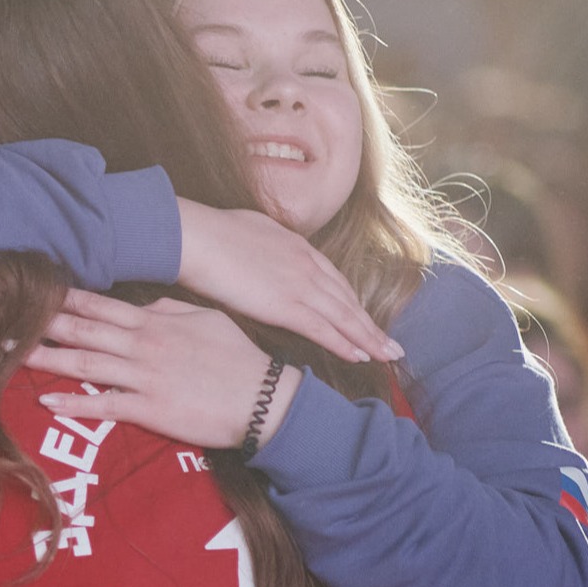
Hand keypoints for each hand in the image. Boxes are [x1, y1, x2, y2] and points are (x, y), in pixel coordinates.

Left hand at [26, 290, 302, 450]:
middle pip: (83, 331)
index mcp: (155, 321)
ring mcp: (145, 377)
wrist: (265, 400)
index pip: (100, 305)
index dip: (65, 299)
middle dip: (43, 325)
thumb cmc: (239, 358)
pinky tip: (46, 401)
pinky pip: (104, 404)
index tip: (35, 292)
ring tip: (12, 355)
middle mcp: (143, 345)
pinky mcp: (150, 409)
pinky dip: (75, 403)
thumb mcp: (207, 319)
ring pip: (86, 364)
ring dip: (47, 359)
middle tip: (5, 320)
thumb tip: (144, 306)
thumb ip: (170, 309)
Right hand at [176, 198, 402, 363]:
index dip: (351, 302)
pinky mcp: (285, 305)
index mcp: (297, 247)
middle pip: (347, 300)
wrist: (196, 237)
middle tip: (391, 344)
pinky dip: (344, 343)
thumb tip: (264, 251)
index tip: (364, 318)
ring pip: (344, 316)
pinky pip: (323, 329)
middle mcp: (306, 265)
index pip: (333, 279)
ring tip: (387, 355)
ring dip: (368, 338)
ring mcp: (299, 285)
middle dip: (370, 325)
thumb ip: (265, 244)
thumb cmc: (210, 233)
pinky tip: (359, 356)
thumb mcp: (249, 230)